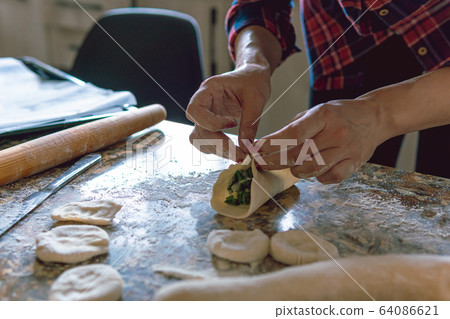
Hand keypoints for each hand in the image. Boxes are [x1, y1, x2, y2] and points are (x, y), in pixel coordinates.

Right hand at [186, 63, 270, 160]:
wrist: (253, 77)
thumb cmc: (253, 81)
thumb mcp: (257, 99)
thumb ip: (250, 122)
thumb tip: (246, 147)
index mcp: (209, 89)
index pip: (196, 110)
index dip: (211, 122)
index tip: (233, 125)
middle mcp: (203, 103)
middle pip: (198, 129)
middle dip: (218, 143)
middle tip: (240, 154)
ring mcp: (206, 115)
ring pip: (199, 138)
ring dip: (217, 149)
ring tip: (239, 154)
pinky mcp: (211, 124)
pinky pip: (206, 141)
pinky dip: (217, 149)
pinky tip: (233, 151)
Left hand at [257, 99, 383, 183]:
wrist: (376, 116)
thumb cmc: (341, 113)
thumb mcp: (317, 111)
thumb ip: (295, 125)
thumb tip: (269, 142)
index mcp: (324, 115)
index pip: (293, 133)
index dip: (271, 144)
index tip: (256, 149)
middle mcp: (336, 132)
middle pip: (299, 154)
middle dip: (275, 161)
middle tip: (262, 164)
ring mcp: (347, 149)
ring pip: (313, 169)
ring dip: (296, 171)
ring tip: (291, 167)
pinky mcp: (355, 163)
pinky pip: (331, 177)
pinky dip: (318, 178)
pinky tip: (314, 171)